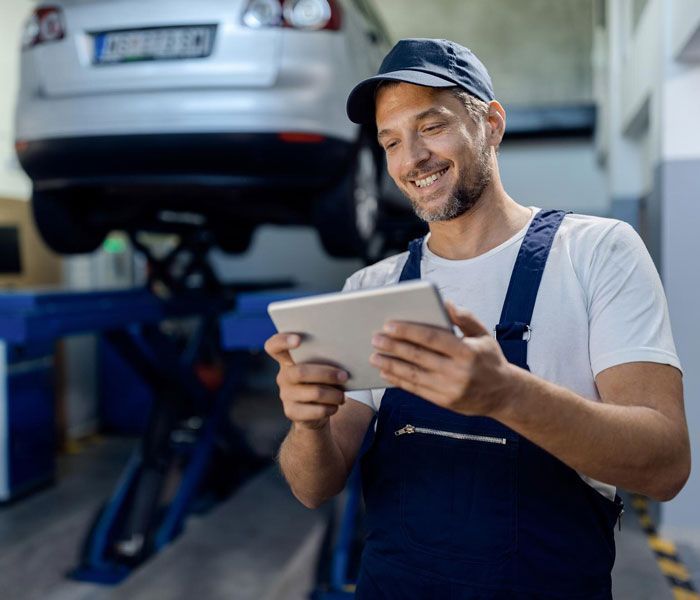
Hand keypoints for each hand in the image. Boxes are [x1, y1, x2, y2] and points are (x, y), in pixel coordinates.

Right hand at [264, 332, 348, 430]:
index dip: (283, 341)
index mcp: (288, 360)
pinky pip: (316, 410)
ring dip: (334, 394)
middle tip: (344, 376)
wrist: (317, 411)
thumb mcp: (323, 368)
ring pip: (314, 392)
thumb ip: (325, 359)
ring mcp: (286, 395)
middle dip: (326, 374)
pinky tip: (335, 406)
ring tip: (343, 396)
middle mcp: (284, 376)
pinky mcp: (291, 412)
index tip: (298, 340)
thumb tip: (344, 358)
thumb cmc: (323, 382)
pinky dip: (330, 408)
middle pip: (301, 372)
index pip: (274, 346)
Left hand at [369, 302, 516, 416]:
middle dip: (394, 347)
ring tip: (374, 356)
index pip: (432, 338)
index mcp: (467, 352)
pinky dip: (399, 381)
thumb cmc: (489, 359)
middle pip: (418, 357)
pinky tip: (386, 372)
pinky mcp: (444, 402)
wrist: (503, 394)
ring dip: (391, 365)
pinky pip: (416, 390)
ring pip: (413, 375)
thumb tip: (445, 303)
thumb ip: (464, 318)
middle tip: (375, 338)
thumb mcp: (483, 335)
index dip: (409, 331)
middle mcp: (458, 372)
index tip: (389, 325)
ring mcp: (450, 389)